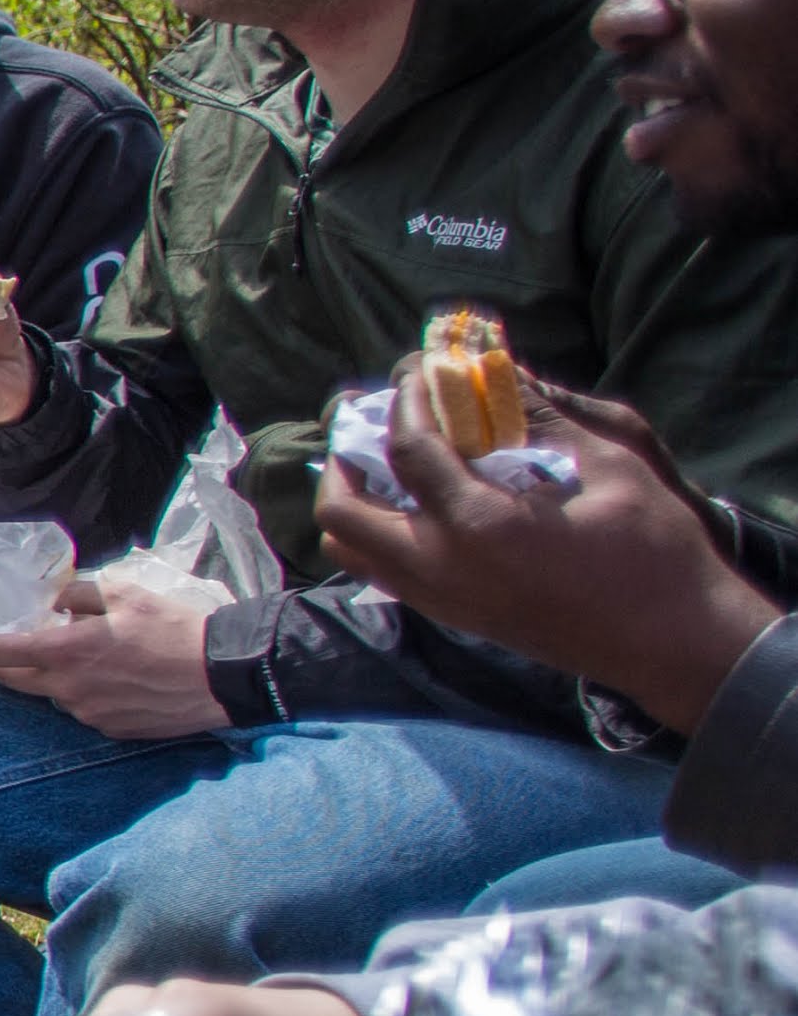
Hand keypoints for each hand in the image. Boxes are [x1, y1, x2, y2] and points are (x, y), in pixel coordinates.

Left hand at [0, 583, 226, 738]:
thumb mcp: (124, 594)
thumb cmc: (175, 627)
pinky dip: (85, 690)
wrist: (225, 674)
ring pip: (50, 693)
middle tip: (29, 638)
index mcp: (67, 652)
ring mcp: (88, 714)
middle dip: (9, 660)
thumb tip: (55, 606)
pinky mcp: (109, 729)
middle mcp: (69, 689)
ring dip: (55, 673)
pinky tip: (120, 676)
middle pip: (15, 678)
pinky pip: (81, 708)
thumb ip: (78, 596)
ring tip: (100, 653)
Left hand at [314, 373, 779, 733]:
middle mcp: (438, 568)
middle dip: (343, 461)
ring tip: (383, 465)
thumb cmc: (652, 551)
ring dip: (353, 502)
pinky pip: (384, 573)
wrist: (674, 642)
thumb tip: (500, 372)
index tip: (415, 373)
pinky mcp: (454, 617)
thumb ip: (542, 419)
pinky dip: (379, 534)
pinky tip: (418, 505)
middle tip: (369, 425)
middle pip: (341, 513)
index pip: (408, 449)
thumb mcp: (606, 466)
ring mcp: (440, 600)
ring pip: (352, 552)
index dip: (405, 401)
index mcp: (475, 525)